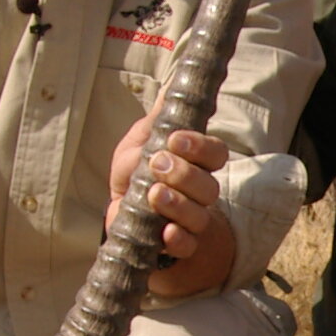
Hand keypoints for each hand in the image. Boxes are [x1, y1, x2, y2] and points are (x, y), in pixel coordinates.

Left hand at [108, 116, 235, 295]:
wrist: (119, 215)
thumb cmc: (133, 176)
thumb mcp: (139, 143)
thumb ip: (157, 121)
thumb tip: (169, 88)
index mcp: (194, 165)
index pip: (216, 154)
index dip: (200, 147)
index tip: (174, 139)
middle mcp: (199, 194)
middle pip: (209, 186)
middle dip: (184, 174)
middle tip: (156, 164)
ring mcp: (191, 222)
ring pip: (199, 216)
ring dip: (179, 204)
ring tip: (154, 193)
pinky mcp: (178, 247)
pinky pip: (187, 246)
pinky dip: (178, 239)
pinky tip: (164, 231)